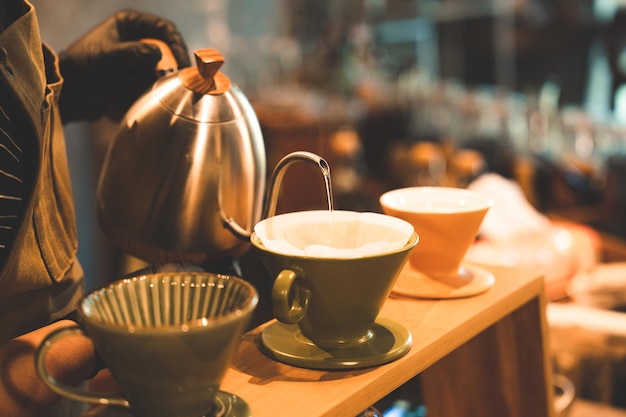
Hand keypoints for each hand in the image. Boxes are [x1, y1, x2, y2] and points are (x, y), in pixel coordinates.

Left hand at [58, 9, 190, 122]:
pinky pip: (147, 88)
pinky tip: (117, 99)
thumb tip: (159, 55)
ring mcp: (134, 62)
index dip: (178, 47)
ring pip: (157, 75)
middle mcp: (135, 40)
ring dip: (142, 86)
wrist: (67, 94)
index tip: (183, 66)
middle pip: (165, 56)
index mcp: (130, 24)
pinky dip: (137, 96)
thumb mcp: (110, 56)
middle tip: (154, 85)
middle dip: (158, 73)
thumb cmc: (83, 68)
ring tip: (119, 91)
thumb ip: (136, 52)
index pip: (166, 30)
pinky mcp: (132, 80)